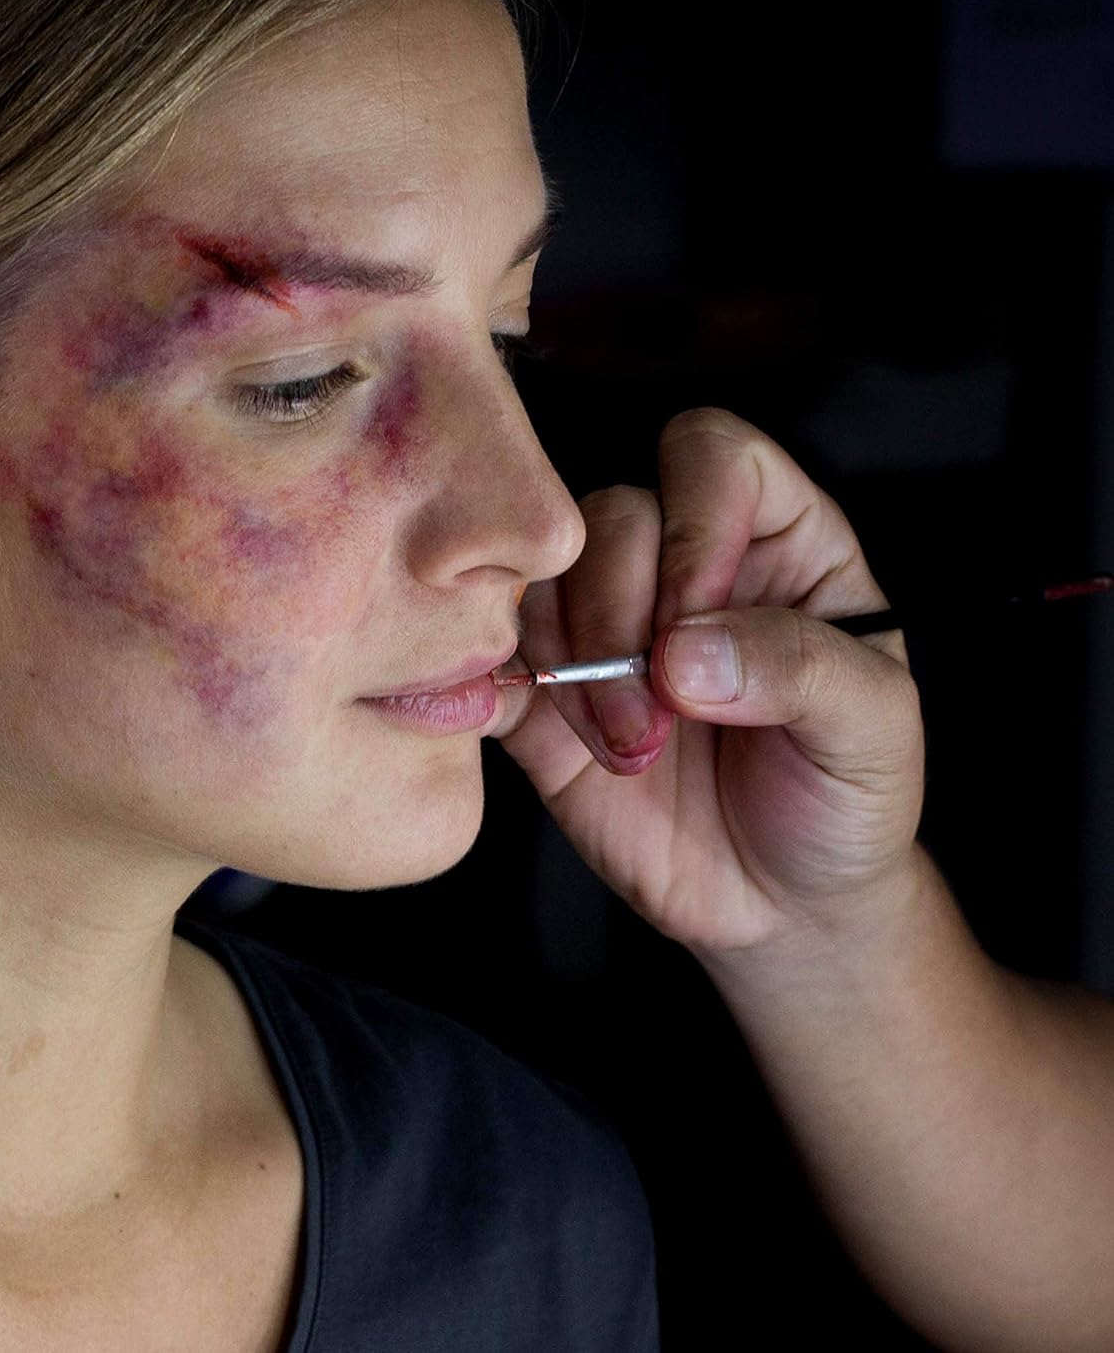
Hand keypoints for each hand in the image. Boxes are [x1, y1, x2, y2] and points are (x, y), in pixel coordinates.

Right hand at [493, 408, 925, 953]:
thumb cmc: (846, 797)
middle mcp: (679, 566)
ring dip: (572, 667)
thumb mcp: (873, 728)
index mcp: (774, 543)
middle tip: (662, 713)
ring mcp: (604, 629)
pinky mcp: (545, 697)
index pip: (711, 459)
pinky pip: (490, 660)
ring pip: (542, 580)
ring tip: (628, 752)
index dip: (696, 523)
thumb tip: (681, 653)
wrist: (783, 903)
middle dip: (623, 615)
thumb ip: (798, 667)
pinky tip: (551, 737)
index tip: (699, 624)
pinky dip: (499, 687)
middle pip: (611, 513)